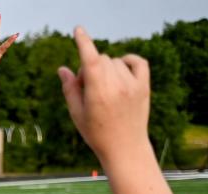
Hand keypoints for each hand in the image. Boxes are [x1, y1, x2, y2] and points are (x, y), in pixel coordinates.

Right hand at [58, 27, 150, 162]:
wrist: (125, 148)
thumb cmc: (96, 133)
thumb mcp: (77, 113)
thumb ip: (69, 89)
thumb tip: (63, 69)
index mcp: (97, 93)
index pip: (91, 59)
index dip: (84, 42)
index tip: (78, 30)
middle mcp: (117, 86)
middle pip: (101, 60)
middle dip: (91, 69)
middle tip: (87, 89)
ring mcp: (132, 85)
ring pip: (115, 61)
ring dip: (107, 68)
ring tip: (103, 87)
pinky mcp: (144, 86)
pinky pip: (137, 61)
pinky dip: (128, 61)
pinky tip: (121, 69)